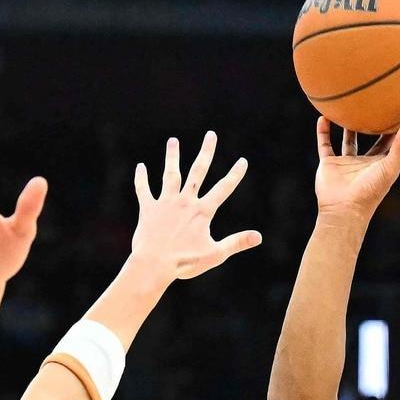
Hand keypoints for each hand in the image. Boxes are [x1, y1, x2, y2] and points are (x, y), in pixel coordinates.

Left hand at [130, 132, 260, 283]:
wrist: (154, 264)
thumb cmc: (185, 262)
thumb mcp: (215, 254)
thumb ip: (236, 242)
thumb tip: (259, 237)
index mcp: (202, 211)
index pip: (223, 189)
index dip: (234, 175)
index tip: (242, 161)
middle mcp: (185, 201)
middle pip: (198, 172)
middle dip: (206, 153)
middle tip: (211, 135)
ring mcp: (165, 203)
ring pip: (170, 175)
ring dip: (173, 157)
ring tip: (173, 141)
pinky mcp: (148, 209)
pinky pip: (143, 190)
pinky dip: (141, 179)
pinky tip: (141, 167)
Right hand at [314, 115, 399, 224]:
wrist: (344, 210)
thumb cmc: (370, 191)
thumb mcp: (390, 166)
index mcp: (383, 165)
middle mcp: (366, 163)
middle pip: (375, 140)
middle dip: (380, 124)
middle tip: (386, 104)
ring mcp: (347, 164)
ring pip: (349, 140)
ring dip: (349, 126)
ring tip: (352, 106)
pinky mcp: (330, 165)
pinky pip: (325, 144)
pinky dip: (323, 132)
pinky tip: (323, 116)